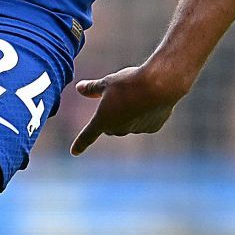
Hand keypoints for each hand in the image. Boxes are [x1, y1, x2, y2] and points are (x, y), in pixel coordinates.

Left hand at [69, 63, 192, 155]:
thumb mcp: (107, 82)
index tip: (74, 152)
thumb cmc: (129, 82)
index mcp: (103, 120)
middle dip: (111, 117)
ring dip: (129, 114)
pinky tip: (151, 99)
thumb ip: (92, 88)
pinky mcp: (152, 128)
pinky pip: (145, 122)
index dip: (80, 144)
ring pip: (129, 124)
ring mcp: (136, 130)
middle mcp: (119, 129)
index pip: (87, 135)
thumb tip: (79, 88)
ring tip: (137, 93)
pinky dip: (145, 113)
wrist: (160, 85)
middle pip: (111, 126)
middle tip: (119, 97)